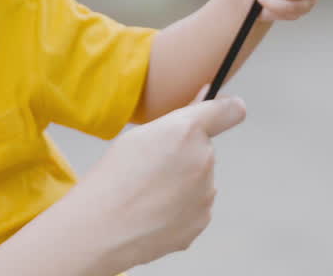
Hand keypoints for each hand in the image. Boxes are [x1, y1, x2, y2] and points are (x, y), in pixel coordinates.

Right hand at [73, 91, 246, 269]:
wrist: (103, 227)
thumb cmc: (114, 178)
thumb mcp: (140, 135)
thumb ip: (178, 119)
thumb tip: (203, 104)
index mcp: (186, 131)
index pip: (227, 111)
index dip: (228, 108)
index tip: (230, 108)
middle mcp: (203, 159)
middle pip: (203, 150)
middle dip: (185, 154)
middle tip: (152, 166)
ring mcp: (206, 193)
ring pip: (199, 180)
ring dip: (182, 182)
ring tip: (148, 192)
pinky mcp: (202, 220)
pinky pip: (194, 206)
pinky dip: (179, 207)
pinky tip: (153, 210)